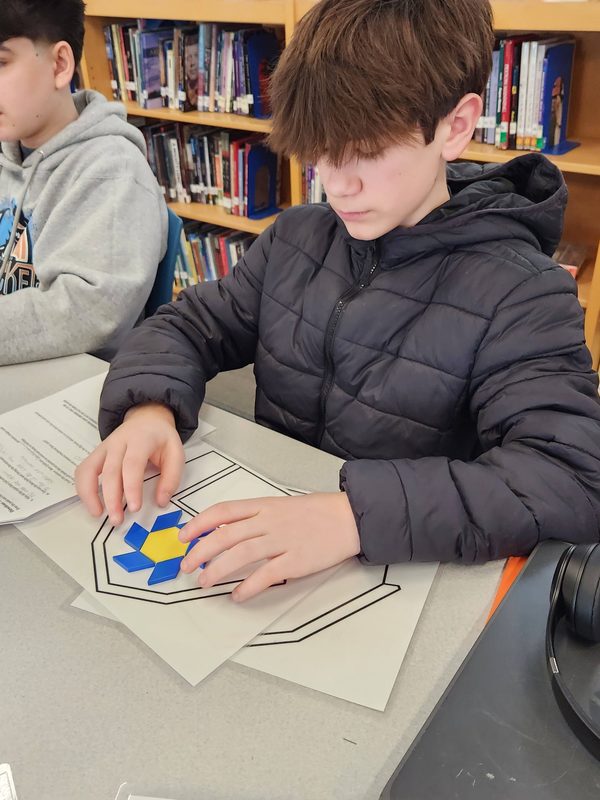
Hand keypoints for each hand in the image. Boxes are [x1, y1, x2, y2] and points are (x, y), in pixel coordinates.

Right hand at [75, 403, 183, 525]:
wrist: (146, 418)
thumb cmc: (161, 438)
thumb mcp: (176, 452)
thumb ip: (172, 477)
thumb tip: (161, 501)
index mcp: (141, 439)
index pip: (132, 464)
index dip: (132, 487)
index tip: (135, 508)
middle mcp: (118, 442)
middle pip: (110, 470)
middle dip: (112, 498)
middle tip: (117, 520)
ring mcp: (103, 447)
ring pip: (88, 469)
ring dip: (90, 494)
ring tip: (98, 514)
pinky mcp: (96, 454)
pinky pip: (83, 470)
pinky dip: (83, 488)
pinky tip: (93, 504)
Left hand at [178, 492, 360, 601]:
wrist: (348, 517)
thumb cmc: (314, 512)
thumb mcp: (280, 506)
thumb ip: (254, 517)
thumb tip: (225, 531)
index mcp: (264, 505)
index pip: (223, 511)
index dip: (199, 524)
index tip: (184, 536)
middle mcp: (269, 521)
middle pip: (226, 534)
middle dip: (201, 551)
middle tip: (186, 566)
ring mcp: (283, 540)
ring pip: (241, 553)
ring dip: (218, 569)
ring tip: (204, 582)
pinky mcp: (297, 559)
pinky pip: (267, 574)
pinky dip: (249, 586)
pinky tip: (237, 595)